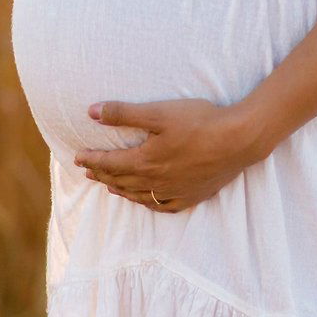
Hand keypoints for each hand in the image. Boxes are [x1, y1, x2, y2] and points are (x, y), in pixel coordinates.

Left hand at [74, 98, 260, 211]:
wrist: (238, 140)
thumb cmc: (199, 122)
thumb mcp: (158, 112)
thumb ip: (124, 113)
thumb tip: (91, 112)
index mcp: (145, 160)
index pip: (109, 162)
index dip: (92, 159)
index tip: (77, 157)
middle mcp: (155, 181)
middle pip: (121, 180)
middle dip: (102, 174)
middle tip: (88, 171)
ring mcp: (174, 191)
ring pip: (139, 195)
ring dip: (121, 189)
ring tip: (110, 186)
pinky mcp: (191, 195)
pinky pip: (162, 205)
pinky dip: (147, 202)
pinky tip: (146, 200)